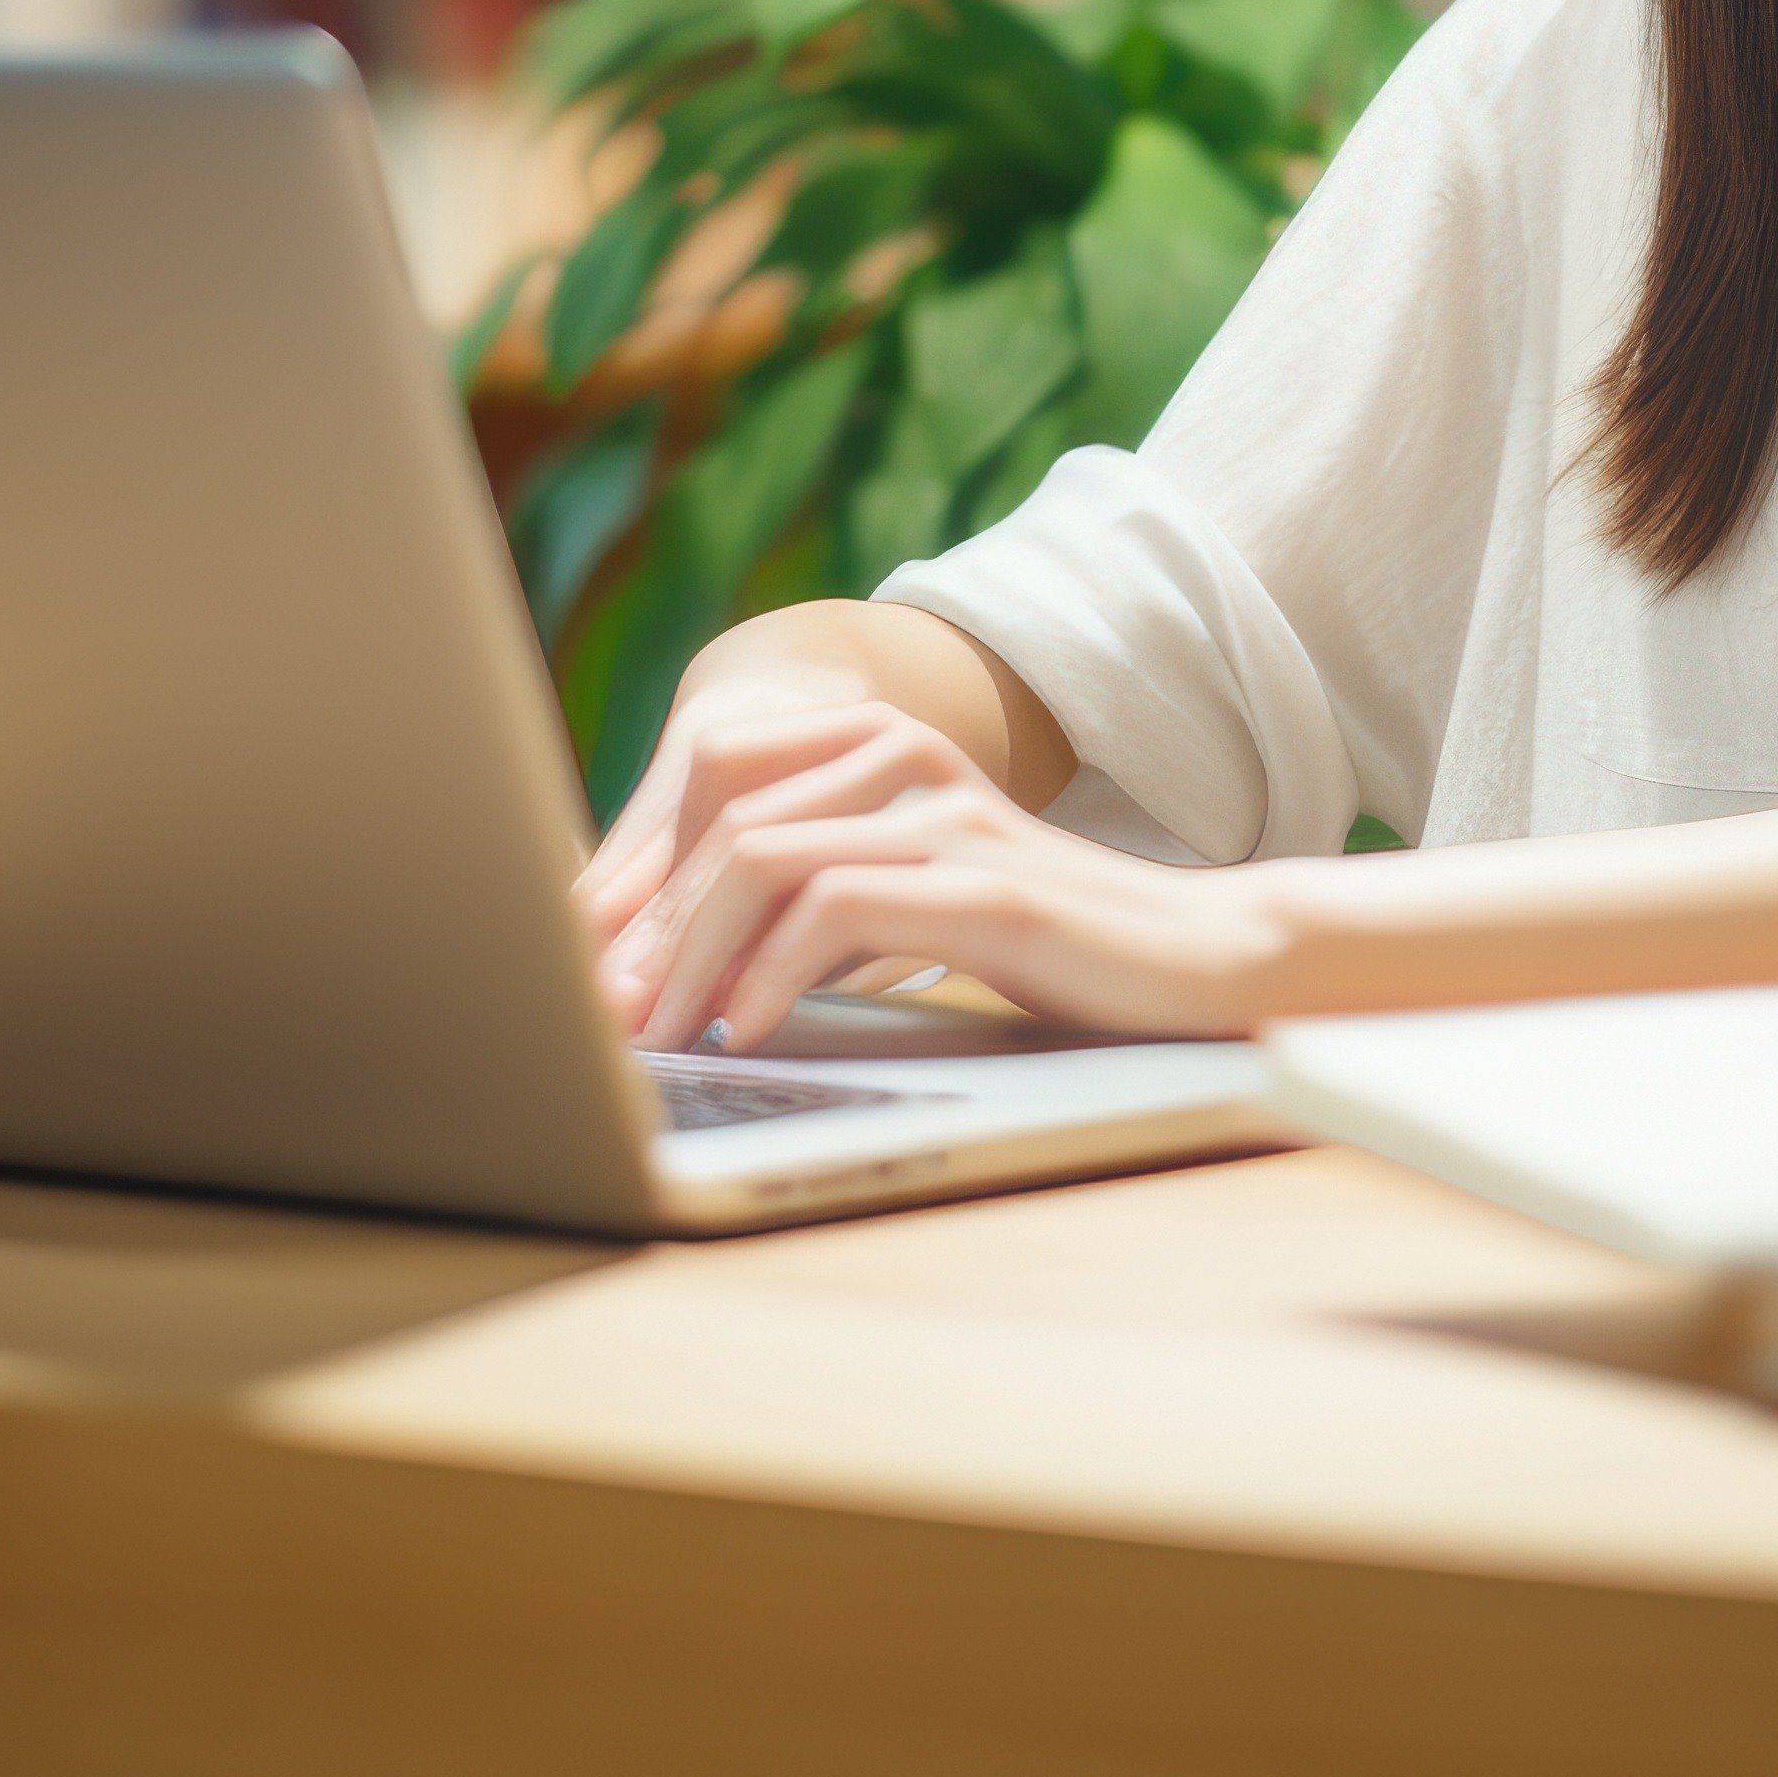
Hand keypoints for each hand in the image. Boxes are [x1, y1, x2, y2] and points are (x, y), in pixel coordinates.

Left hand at [584, 699, 1293, 1050]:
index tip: (585, 958)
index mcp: (879, 742)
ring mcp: (943, 810)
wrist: (1192, 959)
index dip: (636, 868)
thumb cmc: (1041, 943)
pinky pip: (833, 909)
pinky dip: (766, 978)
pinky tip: (744, 1030)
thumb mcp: (906, 901)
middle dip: (643, 928)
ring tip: (655, 1034)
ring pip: (758, 859)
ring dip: (687, 958)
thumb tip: (664, 956)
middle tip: (598, 1016)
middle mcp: (903, 753)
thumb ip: (809, 896)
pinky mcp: (980, 881)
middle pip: (720, 821)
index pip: (713, 776)